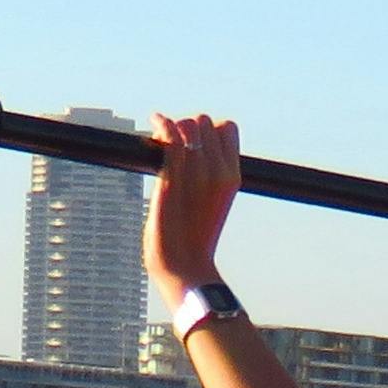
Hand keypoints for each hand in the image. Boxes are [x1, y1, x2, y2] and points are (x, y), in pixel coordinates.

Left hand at [147, 114, 238, 294]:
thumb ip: (209, 177)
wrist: (185, 265)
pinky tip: (154, 122)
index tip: (194, 144)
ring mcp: (197, 173)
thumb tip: (192, 152)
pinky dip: (161, 124)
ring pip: (187, 124)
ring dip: (172, 127)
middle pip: (204, 121)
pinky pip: (170, 136)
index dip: (209, 130)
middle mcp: (219, 171)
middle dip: (187, 126)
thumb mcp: (214, 204)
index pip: (228, 128)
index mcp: (233, 177)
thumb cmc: (194, 238)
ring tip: (160, 141)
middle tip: (171, 144)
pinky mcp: (173, 178)